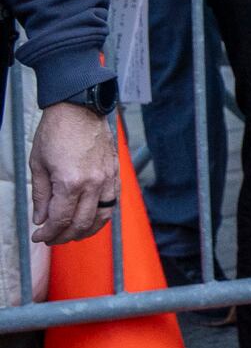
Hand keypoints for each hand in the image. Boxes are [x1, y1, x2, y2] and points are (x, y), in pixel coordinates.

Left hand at [26, 103, 115, 245]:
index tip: (39, 236)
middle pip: (82, 223)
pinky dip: (101, 216)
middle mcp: (93, 184)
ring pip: (101, 217)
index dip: (48, 232)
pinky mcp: (115, 174)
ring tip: (72, 234)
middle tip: (52, 238)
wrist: (80, 108)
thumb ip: (40, 195)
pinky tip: (91, 219)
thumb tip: (41, 217)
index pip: (60, 219)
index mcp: (70, 182)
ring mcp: (107, 179)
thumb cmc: (57, 131)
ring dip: (86, 231)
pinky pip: (112, 203)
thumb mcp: (38, 164)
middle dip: (64, 236)